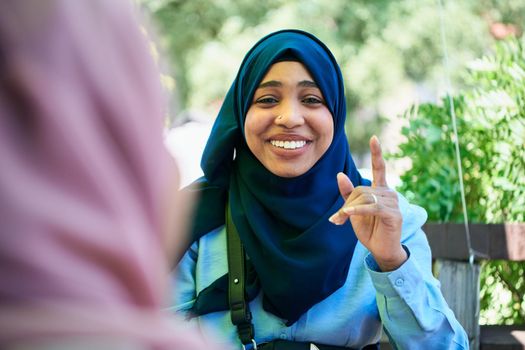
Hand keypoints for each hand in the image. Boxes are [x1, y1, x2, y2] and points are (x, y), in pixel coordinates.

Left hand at [329, 136, 405, 270]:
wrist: (381, 250)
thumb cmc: (370, 229)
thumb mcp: (354, 210)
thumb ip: (348, 193)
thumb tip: (340, 174)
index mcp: (381, 189)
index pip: (379, 168)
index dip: (376, 153)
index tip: (374, 138)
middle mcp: (389, 193)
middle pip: (360, 189)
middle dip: (347, 204)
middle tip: (338, 219)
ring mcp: (393, 203)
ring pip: (364, 198)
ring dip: (349, 210)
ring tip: (342, 221)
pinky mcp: (393, 214)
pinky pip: (371, 207)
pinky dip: (357, 210)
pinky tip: (347, 214)